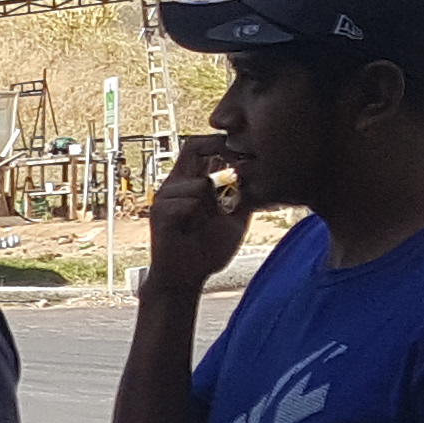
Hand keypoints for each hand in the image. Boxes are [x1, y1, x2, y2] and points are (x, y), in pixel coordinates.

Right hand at [149, 135, 248, 291]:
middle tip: (236, 176)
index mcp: (191, 182)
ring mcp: (165, 197)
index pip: (201, 146)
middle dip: (220, 156)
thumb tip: (263, 174)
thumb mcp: (235, 218)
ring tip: (213, 220)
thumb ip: (243, 195)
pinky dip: (200, 215)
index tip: (244, 155)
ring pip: (200, 182)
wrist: (185, 279)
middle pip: (193, 147)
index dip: (222, 143)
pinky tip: (195, 230)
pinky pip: (189, 202)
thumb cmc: (208, 249)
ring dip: (215, 201)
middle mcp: (175, 184)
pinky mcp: (160, 213)